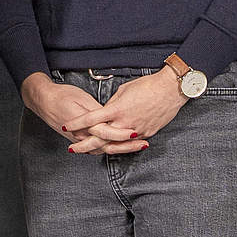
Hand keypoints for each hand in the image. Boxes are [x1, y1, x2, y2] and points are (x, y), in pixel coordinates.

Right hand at [21, 74, 144, 155]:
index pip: (107, 132)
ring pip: (104, 148)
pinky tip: (121, 148)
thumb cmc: (62, 96)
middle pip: (108, 144)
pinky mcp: (79, 138)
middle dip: (127, 146)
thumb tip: (112, 115)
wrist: (43, 100)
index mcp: (85, 124)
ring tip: (139, 147)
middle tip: (144, 144)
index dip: (122, 133)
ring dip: (122, 148)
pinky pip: (96, 147)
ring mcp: (80, 139)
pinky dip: (109, 148)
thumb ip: (97, 111)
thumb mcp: (82, 99)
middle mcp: (83, 135)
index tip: (137, 132)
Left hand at [72, 67, 188, 152]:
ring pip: (114, 144)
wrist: (170, 90)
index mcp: (116, 110)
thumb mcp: (124, 91)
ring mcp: (136, 130)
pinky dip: (119, 145)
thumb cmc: (148, 85)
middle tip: (72, 149)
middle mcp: (124, 123)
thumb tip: (106, 111)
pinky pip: (129, 143)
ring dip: (100, 148)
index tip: (66, 126)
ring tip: (88, 151)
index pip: (91, 119)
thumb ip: (113, 104)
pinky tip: (111, 147)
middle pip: (99, 139)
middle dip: (83, 145)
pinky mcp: (146, 133)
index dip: (77, 123)